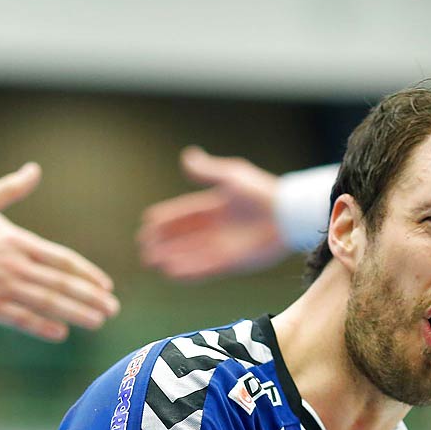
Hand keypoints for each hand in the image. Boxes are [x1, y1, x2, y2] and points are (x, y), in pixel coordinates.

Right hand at [0, 163, 117, 340]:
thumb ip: (11, 189)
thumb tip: (34, 169)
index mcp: (17, 241)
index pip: (62, 260)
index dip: (87, 274)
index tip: (106, 285)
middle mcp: (15, 264)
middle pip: (62, 283)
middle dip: (91, 297)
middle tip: (113, 308)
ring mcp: (1, 285)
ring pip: (48, 302)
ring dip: (77, 312)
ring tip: (98, 321)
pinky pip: (21, 318)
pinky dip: (43, 326)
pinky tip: (61, 333)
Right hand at [137, 147, 287, 279]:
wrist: (287, 215)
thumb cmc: (261, 192)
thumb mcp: (231, 176)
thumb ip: (207, 171)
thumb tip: (186, 157)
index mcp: (211, 208)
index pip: (181, 216)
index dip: (164, 221)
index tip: (147, 224)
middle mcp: (213, 229)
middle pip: (181, 239)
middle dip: (161, 244)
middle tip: (144, 249)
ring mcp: (220, 247)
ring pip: (188, 256)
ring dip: (170, 259)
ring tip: (151, 262)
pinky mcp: (230, 263)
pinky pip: (203, 269)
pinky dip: (187, 271)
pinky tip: (171, 272)